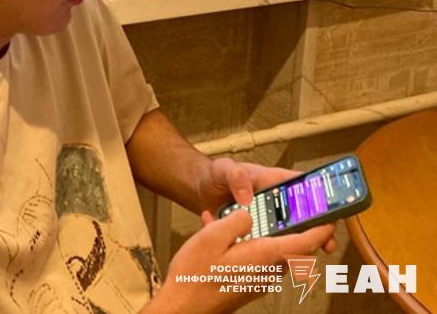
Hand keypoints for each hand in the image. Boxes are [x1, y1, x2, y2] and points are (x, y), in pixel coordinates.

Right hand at [141, 210, 335, 313]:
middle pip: (293, 248)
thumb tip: (248, 216)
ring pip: (273, 253)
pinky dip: (249, 247)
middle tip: (285, 210)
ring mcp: (259, 280)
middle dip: (291, 228)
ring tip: (234, 221)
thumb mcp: (212, 236)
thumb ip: (236, 221)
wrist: (183, 307)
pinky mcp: (249, 285)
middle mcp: (267, 271)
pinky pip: (258, 261)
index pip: (306, 242)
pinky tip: (223, 239)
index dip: (322, 228)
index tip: (331, 216)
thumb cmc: (194, 276)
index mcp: (264, 255)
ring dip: (263, 236)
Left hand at [195, 158, 336, 253]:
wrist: (199, 191)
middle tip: (325, 243)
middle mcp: (275, 201)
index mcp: (273, 181)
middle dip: (318, 230)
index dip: (321, 200)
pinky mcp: (257, 234)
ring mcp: (268, 219)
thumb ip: (235, 176)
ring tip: (303, 257)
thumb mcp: (223, 169)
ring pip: (290, 234)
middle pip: (304, 215)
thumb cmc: (215, 175)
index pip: (304, 187)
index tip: (330, 214)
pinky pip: (269, 244)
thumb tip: (248, 197)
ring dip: (298, 245)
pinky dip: (273, 252)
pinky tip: (273, 261)